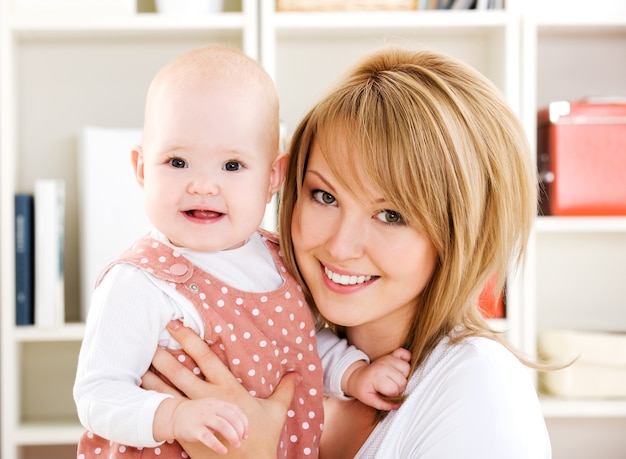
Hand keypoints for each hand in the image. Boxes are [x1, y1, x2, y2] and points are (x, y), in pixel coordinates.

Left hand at [142, 320, 299, 457]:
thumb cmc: (261, 438)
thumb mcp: (275, 411)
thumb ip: (284, 390)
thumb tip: (297, 374)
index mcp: (228, 389)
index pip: (206, 359)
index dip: (190, 340)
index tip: (177, 325)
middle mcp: (209, 399)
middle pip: (180, 373)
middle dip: (164, 355)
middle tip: (148, 339)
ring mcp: (196, 416)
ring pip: (168, 393)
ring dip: (153, 378)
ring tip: (138, 364)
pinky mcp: (187, 432)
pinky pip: (167, 413)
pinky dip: (153, 402)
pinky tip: (141, 396)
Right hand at [153, 396, 247, 454]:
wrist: (175, 415)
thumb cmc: (199, 414)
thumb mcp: (213, 408)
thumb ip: (226, 414)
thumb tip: (241, 429)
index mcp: (218, 403)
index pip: (236, 411)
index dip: (244, 423)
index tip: (245, 434)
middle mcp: (212, 408)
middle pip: (231, 418)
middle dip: (239, 430)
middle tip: (241, 440)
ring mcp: (203, 417)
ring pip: (222, 425)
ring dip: (232, 436)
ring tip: (236, 445)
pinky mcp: (194, 429)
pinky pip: (208, 437)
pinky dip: (217, 445)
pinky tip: (223, 451)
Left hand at [343, 347, 410, 410]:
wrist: (357, 376)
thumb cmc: (362, 388)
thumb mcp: (369, 400)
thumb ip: (384, 405)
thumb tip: (399, 406)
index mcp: (377, 377)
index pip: (395, 390)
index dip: (393, 396)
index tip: (386, 395)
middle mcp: (383, 366)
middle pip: (403, 380)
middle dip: (399, 388)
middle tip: (391, 389)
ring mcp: (388, 358)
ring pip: (407, 369)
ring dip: (404, 377)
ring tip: (394, 380)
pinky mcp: (391, 355)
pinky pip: (405, 354)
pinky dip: (407, 360)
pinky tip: (400, 368)